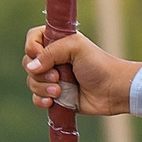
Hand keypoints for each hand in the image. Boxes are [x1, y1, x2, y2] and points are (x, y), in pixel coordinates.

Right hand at [24, 26, 138, 117]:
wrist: (113, 90)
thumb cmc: (98, 65)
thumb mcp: (75, 48)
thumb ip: (50, 52)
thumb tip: (31, 67)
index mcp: (57, 42)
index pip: (32, 39)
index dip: (32, 47)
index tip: (39, 54)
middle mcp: (52, 59)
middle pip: (28, 63)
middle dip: (39, 72)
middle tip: (58, 76)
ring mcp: (53, 78)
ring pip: (32, 82)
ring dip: (43, 88)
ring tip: (60, 91)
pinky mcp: (56, 96)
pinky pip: (37, 98)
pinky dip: (40, 100)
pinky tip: (52, 102)